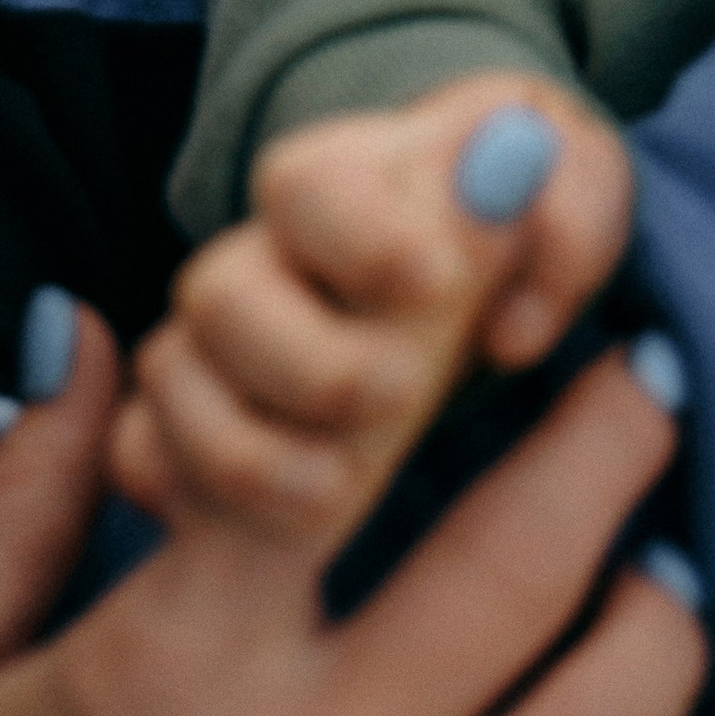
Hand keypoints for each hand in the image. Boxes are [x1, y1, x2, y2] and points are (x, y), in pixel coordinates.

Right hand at [0, 305, 701, 715]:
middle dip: (606, 456)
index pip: (340, 454)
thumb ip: (22, 494)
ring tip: (667, 589)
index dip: (436, 338)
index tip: (508, 264)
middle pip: (517, 577)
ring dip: (656, 649)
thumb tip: (86, 325)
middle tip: (649, 390)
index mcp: (181, 673)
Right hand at [111, 76, 634, 545]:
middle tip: (401, 396)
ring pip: (173, 379)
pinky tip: (248, 531)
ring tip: (336, 496)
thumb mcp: (572, 189)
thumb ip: (564, 223)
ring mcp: (224, 347)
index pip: (306, 185)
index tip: (436, 282)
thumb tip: (514, 327)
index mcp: (346, 184)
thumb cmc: (526, 214)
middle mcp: (265, 261)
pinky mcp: (201, 428)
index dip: (359, 236)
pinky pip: (141, 454)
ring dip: (244, 448)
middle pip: (221, 293)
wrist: (474, 255)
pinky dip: (180, 493)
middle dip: (304, 361)